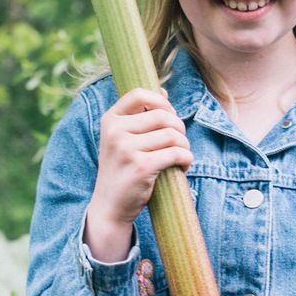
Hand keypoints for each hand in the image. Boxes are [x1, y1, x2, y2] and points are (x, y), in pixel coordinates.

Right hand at [84, 88, 190, 261]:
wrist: (109, 206)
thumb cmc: (121, 169)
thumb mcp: (121, 139)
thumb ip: (138, 116)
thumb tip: (162, 90)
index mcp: (110, 120)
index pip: (139, 95)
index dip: (161, 102)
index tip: (169, 115)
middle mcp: (115, 131)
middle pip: (163, 116)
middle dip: (179, 128)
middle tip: (179, 142)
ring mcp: (127, 149)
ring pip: (172, 135)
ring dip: (184, 146)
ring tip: (181, 156)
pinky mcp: (141, 167)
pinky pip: (176, 153)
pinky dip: (186, 159)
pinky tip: (182, 166)